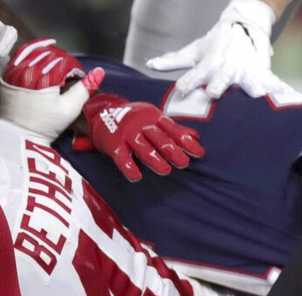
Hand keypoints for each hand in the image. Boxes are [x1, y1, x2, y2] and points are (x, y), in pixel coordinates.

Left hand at [0, 39, 103, 141]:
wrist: (19, 135)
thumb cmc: (44, 126)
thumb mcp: (70, 109)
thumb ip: (84, 88)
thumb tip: (99, 72)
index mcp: (44, 77)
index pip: (65, 61)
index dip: (76, 69)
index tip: (79, 79)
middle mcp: (27, 69)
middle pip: (52, 54)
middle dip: (64, 61)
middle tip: (70, 74)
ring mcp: (15, 70)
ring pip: (35, 50)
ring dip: (49, 54)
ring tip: (57, 65)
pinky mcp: (7, 74)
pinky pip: (20, 55)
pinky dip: (32, 53)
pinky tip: (40, 57)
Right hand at [82, 94, 204, 180]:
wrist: (101, 112)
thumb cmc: (134, 118)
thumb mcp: (154, 118)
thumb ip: (173, 128)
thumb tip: (195, 136)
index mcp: (154, 117)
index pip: (173, 130)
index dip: (186, 142)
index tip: (199, 154)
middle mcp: (142, 124)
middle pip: (159, 138)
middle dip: (172, 150)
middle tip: (184, 163)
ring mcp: (127, 133)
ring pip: (143, 147)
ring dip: (154, 159)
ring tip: (165, 170)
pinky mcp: (114, 143)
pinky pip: (122, 157)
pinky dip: (129, 167)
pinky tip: (137, 177)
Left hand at [146, 0, 292, 97]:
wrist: (243, 24)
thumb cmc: (215, 42)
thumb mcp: (194, 50)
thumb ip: (173, 60)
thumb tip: (150, 64)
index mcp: (209, 64)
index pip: (195, 74)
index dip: (188, 82)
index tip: (180, 89)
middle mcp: (227, 69)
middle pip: (222, 79)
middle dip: (218, 86)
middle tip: (214, 93)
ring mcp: (246, 69)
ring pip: (249, 80)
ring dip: (253, 87)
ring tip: (258, 95)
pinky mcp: (262, 70)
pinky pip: (273, 80)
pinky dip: (281, 87)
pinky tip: (289, 95)